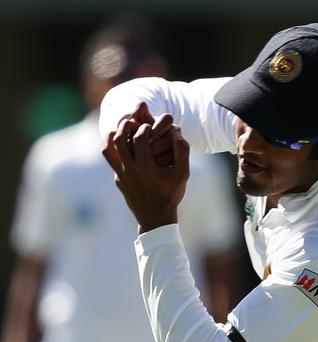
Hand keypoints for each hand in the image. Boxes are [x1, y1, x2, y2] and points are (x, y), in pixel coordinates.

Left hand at [103, 114, 189, 232]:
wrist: (156, 219)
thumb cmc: (171, 195)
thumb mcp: (182, 175)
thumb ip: (183, 152)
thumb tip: (177, 132)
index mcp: (145, 167)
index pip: (140, 136)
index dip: (146, 126)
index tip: (151, 126)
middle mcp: (129, 170)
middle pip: (120, 138)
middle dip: (127, 126)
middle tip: (135, 122)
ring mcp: (121, 175)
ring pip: (109, 148)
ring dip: (117, 136)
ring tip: (126, 131)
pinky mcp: (118, 180)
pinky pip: (112, 160)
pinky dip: (117, 150)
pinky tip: (127, 148)